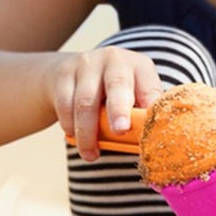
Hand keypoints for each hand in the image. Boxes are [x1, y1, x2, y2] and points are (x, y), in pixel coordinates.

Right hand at [48, 46, 162, 160]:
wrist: (72, 70)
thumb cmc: (112, 92)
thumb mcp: (132, 93)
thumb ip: (141, 114)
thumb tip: (151, 142)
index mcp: (140, 67)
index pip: (149, 88)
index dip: (150, 106)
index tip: (149, 126)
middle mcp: (115, 60)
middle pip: (118, 85)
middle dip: (119, 109)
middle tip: (121, 130)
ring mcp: (87, 64)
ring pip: (86, 102)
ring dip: (88, 133)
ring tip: (91, 155)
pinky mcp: (64, 74)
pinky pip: (66, 105)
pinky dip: (70, 125)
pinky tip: (75, 136)